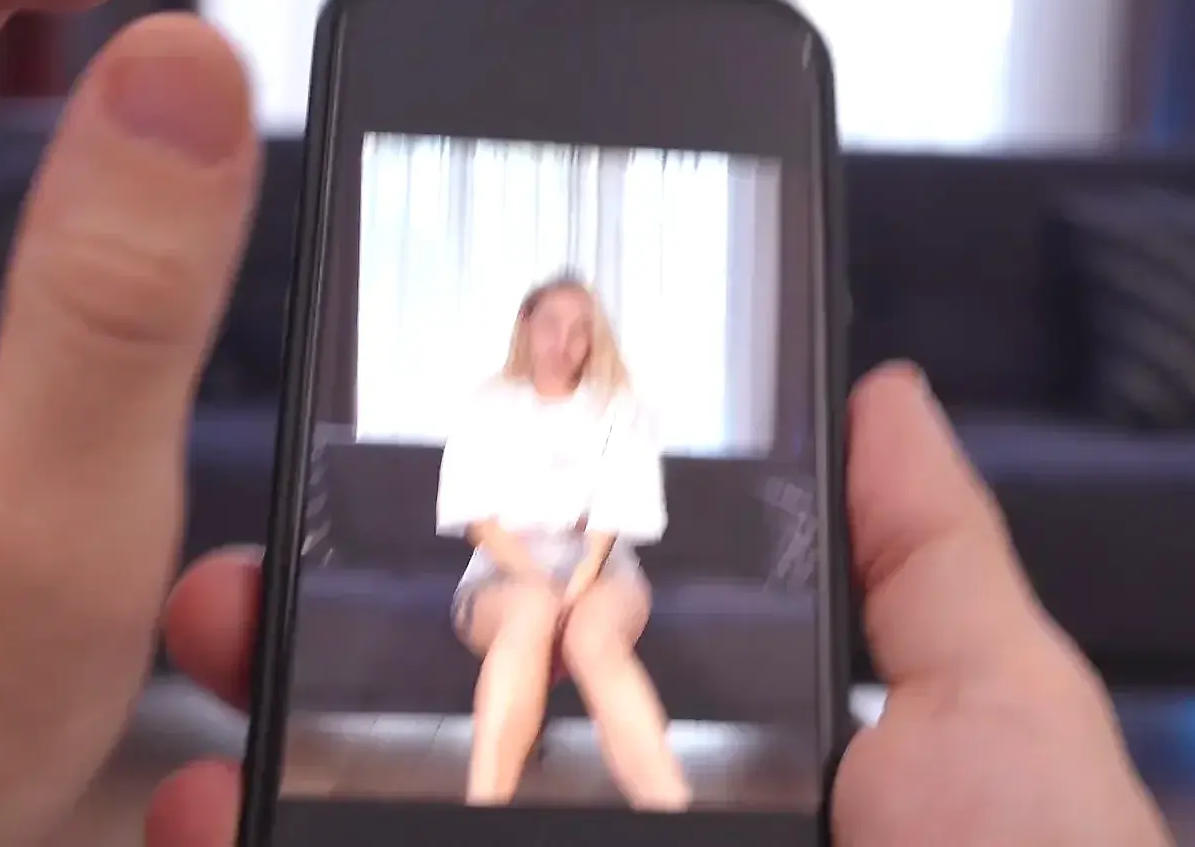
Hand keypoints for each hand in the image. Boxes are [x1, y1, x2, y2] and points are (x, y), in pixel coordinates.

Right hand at [151, 365, 1171, 845]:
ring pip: (352, 831)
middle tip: (238, 592)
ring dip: (251, 775)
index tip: (367, 503)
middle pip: (426, 743)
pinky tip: (199, 829)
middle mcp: (608, 835)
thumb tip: (878, 392)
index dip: (456, 579)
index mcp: (714, 770)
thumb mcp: (995, 713)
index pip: (556, 655)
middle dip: (310, 659)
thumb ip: (924, 557)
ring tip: (200, 721)